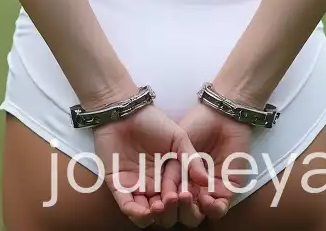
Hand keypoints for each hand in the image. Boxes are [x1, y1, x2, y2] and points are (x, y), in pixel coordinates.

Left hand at [92, 105, 209, 226]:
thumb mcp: (178, 138)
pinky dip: (136, 214)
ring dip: (155, 215)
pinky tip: (145, 211)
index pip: (181, 197)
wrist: (125, 111)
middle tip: (176, 198)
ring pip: (147, 213)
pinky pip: (127, 207)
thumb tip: (206, 181)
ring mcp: (136, 187)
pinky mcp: (119, 186)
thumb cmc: (154, 122)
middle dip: (172, 209)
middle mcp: (154, 185)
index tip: (191, 196)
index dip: (187, 201)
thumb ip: (191, 159)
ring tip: (161, 206)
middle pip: (165, 210)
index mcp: (169, 176)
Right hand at [170, 102, 256, 223]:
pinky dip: (212, 209)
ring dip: (191, 212)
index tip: (155, 200)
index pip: (166, 200)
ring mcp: (208, 191)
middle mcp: (191, 189)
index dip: (160, 204)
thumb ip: (173, 168)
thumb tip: (170, 192)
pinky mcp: (227, 190)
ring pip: (197, 215)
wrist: (221, 114)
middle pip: (179, 213)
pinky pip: (219, 209)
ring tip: (187, 197)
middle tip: (170, 200)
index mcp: (177, 178)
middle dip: (173, 211)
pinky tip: (206, 198)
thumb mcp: (177, 144)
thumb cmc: (197, 124)